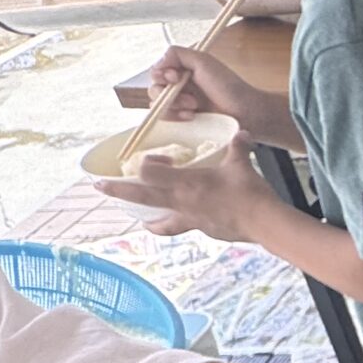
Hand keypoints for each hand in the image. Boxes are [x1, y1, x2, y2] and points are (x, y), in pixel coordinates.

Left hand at [98, 136, 276, 242]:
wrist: (264, 223)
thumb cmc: (249, 191)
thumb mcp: (241, 162)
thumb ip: (237, 145)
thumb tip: (241, 132)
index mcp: (186, 183)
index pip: (149, 173)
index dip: (147, 164)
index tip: (157, 159)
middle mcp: (181, 202)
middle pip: (140, 197)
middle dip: (117, 190)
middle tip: (98, 187)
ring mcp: (190, 219)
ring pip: (159, 222)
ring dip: (147, 219)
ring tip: (141, 220)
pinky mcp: (203, 230)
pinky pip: (183, 228)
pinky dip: (180, 224)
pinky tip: (186, 221)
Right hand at [144, 43, 284, 137]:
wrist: (245, 113)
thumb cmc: (229, 87)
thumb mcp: (204, 62)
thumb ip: (178, 54)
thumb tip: (159, 62)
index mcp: (182, 70)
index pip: (157, 70)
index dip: (161, 74)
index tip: (175, 77)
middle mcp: (178, 86)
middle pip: (154, 88)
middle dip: (170, 93)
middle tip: (192, 98)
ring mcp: (180, 104)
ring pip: (157, 105)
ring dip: (174, 105)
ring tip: (195, 107)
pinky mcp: (182, 120)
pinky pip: (165, 119)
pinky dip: (175, 117)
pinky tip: (191, 117)